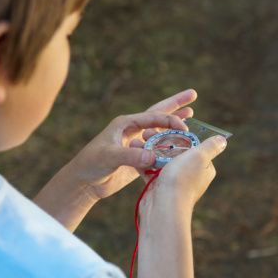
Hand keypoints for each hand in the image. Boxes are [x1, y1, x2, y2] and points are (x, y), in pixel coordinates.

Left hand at [71, 89, 197, 199]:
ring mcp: (137, 144)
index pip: (154, 116)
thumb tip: (153, 157)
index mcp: (126, 123)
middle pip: (158, 114)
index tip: (184, 127)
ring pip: (160, 131)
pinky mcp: (138, 158)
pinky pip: (158, 150)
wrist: (84, 182)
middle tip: (193, 94)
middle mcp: (133, 130)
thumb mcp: (110, 157)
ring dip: (174, 123)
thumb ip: (131, 156)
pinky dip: (169, 147)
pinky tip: (180, 146)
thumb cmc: (91, 164)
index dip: (170, 120)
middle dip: (175, 104)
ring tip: (190, 114)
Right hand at [140, 135, 227, 217]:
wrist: (164, 206)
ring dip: (148, 149)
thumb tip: (222, 140)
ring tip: (138, 140)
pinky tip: (133, 152)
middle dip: (160, 140)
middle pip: (174, 151)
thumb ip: (211, 146)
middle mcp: (190, 175)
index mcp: (203, 168)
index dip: (179, 135)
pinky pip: (149, 171)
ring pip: (160, 160)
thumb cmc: (183, 179)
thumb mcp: (200, 156)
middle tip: (146, 132)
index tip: (166, 126)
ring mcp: (173, 182)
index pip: (193, 147)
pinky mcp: (158, 187)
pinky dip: (142, 162)